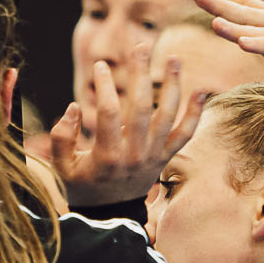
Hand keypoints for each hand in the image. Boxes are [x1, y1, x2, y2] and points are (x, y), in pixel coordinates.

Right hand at [45, 43, 209, 204]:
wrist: (109, 217)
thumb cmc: (82, 187)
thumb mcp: (62, 168)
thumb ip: (62, 137)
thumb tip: (73, 107)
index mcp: (107, 156)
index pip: (108, 112)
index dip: (105, 85)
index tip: (100, 66)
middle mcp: (134, 155)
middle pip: (141, 106)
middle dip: (140, 73)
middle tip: (140, 46)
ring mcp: (153, 156)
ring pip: (167, 115)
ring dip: (173, 85)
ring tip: (173, 58)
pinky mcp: (165, 158)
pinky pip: (185, 134)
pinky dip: (195, 113)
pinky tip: (201, 90)